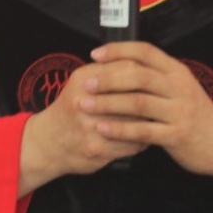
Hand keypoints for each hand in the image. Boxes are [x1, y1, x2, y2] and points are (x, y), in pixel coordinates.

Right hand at [17, 61, 147, 196]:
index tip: (158, 79)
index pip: (127, 68)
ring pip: (135, 122)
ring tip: (159, 119)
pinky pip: (130, 145)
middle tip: (164, 100)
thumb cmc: (71, 108)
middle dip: (151, 99)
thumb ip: (109, 70)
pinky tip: (147, 136)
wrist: (47, 142)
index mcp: (84, 80)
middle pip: (132, 96)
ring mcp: (90, 128)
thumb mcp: (83, 81)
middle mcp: (85, 102)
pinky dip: (142, 141)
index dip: (147, 73)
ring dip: (150, 122)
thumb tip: (143, 62)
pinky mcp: (96, 149)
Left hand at [77, 42, 212, 211]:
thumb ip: (157, 77)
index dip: (119, 50)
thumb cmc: (194, 114)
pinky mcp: (177, 135)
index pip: (146, 51)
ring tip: (86, 105)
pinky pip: (143, 131)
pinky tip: (102, 129)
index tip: (95, 54)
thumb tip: (122, 64)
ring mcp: (180, 111)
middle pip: (139, 75)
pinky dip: (120, 129)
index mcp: (177, 71)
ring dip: (108, 103)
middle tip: (86, 82)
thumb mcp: (181, 88)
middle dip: (108, 78)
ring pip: (138, 102)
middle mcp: (180, 87)